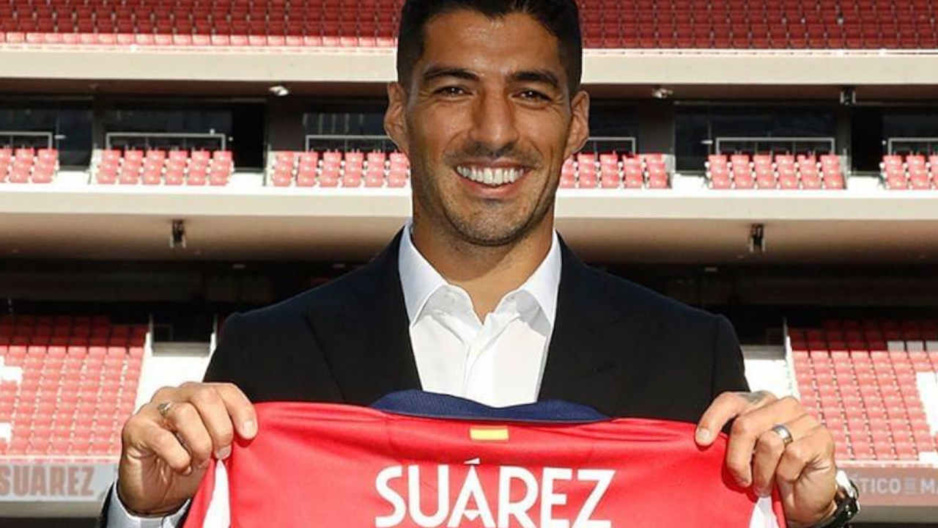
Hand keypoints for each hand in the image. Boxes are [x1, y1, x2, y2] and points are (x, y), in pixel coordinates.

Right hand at [117, 382, 256, 515]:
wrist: (157, 493)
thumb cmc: (189, 465)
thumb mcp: (216, 448)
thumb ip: (230, 435)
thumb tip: (249, 433)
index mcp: (198, 395)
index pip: (225, 390)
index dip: (241, 410)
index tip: (249, 434)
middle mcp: (175, 396)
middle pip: (205, 396)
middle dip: (220, 427)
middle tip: (223, 453)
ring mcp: (152, 410)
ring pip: (184, 414)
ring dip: (200, 443)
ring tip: (202, 462)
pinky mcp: (135, 429)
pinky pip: (161, 438)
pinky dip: (178, 457)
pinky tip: (183, 467)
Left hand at [696, 391, 837, 527]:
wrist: (803, 501)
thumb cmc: (771, 475)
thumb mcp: (744, 456)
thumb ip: (730, 443)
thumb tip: (703, 442)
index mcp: (759, 403)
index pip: (731, 401)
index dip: (713, 419)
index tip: (701, 440)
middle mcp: (781, 405)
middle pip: (745, 425)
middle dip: (737, 459)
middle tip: (741, 479)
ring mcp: (804, 419)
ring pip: (769, 442)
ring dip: (763, 472)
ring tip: (764, 485)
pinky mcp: (821, 437)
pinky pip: (793, 455)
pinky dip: (786, 475)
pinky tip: (788, 480)